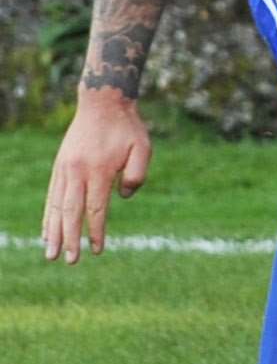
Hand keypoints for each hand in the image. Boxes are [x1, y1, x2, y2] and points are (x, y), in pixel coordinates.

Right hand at [43, 94, 151, 263]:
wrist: (103, 102)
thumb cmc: (128, 128)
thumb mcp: (143, 148)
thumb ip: (137, 174)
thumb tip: (124, 197)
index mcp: (99, 170)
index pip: (96, 208)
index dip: (95, 230)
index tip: (97, 250)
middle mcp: (77, 171)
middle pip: (71, 212)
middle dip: (69, 239)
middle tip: (69, 261)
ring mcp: (65, 169)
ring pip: (56, 206)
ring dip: (53, 232)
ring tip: (50, 254)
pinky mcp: (60, 167)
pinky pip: (52, 196)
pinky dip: (48, 215)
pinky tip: (46, 231)